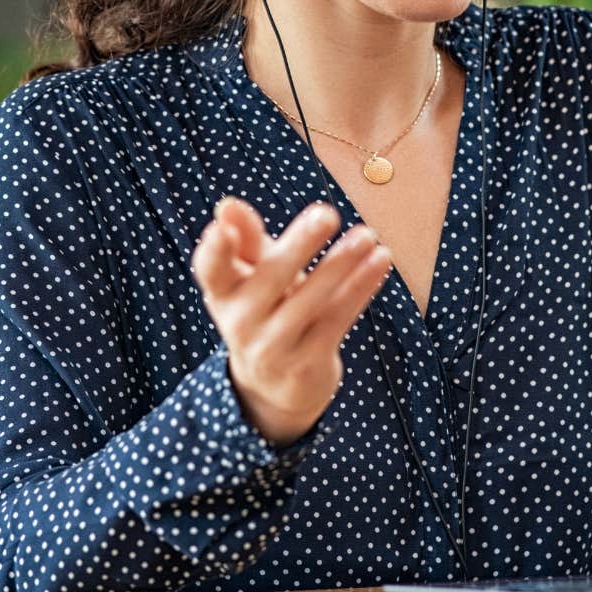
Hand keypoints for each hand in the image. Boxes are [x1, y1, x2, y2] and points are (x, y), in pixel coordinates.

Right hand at [190, 197, 391, 446]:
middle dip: (299, 245)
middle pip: (270, 278)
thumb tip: (227, 205)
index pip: (211, 270)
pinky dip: (360, 288)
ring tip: (366, 235)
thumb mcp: (252, 276)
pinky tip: (380, 260)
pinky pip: (337, 319)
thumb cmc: (266, 309)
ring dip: (341, 265)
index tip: (221, 228)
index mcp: (223, 293)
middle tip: (327, 213)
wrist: (276, 386)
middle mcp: (241, 323)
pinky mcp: (307, 364)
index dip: (213, 250)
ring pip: (310, 301)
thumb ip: (246, 240)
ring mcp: (273, 348)